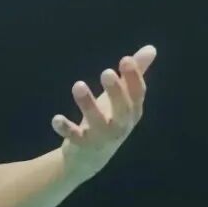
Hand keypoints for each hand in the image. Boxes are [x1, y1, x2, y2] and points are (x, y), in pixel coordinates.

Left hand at [50, 44, 155, 181]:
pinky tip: (55, 118)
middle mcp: (121, 125)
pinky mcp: (82, 145)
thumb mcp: (122, 98)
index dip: (133, 77)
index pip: (138, 93)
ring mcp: (102, 137)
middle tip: (106, 72)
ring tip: (78, 85)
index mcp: (132, 111)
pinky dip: (65, 128)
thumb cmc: (109, 120)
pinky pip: (74, 137)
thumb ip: (134, 74)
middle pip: (123, 109)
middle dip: (116, 91)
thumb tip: (151, 48)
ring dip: (87, 104)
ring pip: (98, 121)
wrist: (90, 158)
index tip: (125, 59)